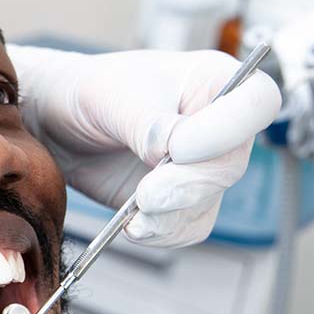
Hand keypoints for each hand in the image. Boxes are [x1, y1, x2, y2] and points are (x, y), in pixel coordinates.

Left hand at [9, 46, 281, 246]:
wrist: (57, 123)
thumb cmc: (88, 91)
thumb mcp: (116, 96)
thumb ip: (151, 125)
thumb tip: (175, 154)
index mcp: (216, 81)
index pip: (256, 104)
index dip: (225, 132)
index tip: (177, 147)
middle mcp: (219, 127)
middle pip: (231, 166)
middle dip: (186, 186)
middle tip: (146, 194)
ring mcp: (202, 167)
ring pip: (207, 203)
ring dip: (168, 215)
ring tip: (134, 208)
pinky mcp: (179, 201)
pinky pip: (186, 228)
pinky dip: (159, 232)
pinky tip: (132, 224)